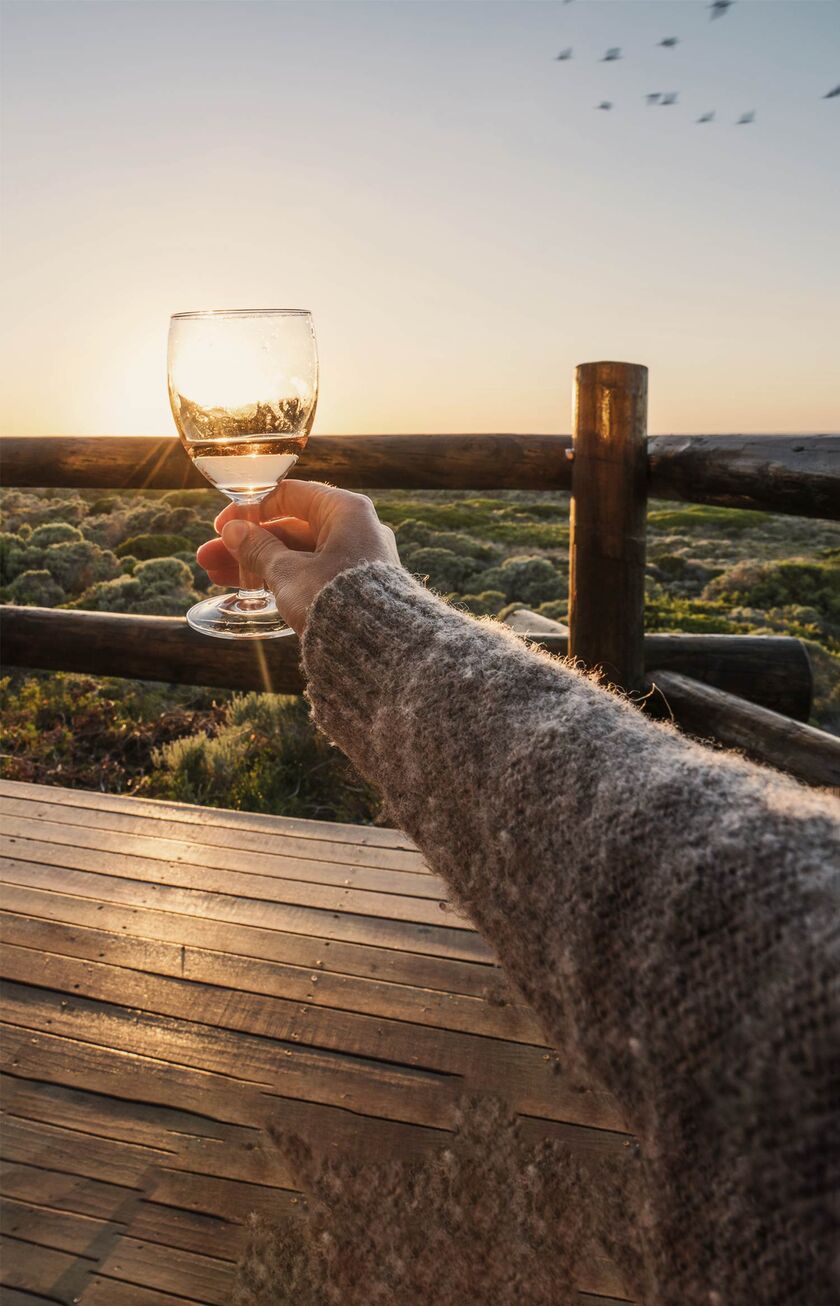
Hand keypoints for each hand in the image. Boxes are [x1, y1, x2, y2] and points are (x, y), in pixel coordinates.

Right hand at [196, 481, 400, 634]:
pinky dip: (280, 578)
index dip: (250, 509)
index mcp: (345, 510)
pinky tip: (246, 589)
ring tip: (215, 576)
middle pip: (290, 529)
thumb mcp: (288, 572)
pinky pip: (309, 574)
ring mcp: (355, 560)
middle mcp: (355, 530)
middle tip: (209, 557)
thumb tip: (233, 531)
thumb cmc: (337, 599)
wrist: (380, 650)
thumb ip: (258, 549)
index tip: (222, 526)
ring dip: (257, 563)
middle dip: (247, 544)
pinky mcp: (353, 587)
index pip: (290, 495)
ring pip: (296, 554)